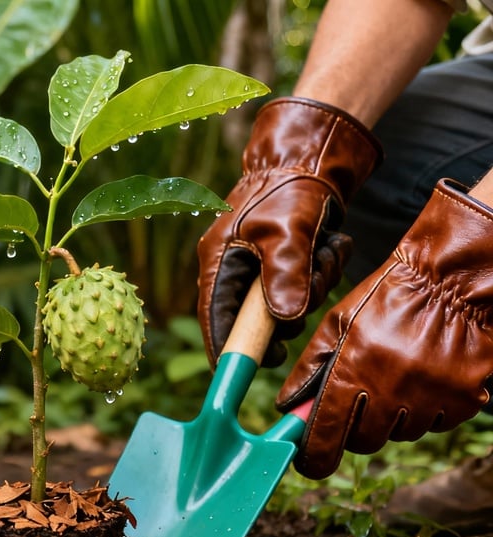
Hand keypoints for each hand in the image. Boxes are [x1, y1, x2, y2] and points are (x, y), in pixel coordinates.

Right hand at [197, 97, 381, 366]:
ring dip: (315, 283)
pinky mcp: (286, 262)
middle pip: (258, 318)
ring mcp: (261, 267)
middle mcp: (236, 269)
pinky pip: (306, 285)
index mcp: (219, 262)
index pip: (214, 319)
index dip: (226, 349)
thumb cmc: (289, 188)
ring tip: (326, 251)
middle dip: (291, 308)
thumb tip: (285, 320)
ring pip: (289, 303)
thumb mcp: (287, 232)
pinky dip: (323, 269)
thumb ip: (284, 276)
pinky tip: (331, 244)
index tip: (242, 373)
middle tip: (311, 290)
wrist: (311, 155)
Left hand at [277, 179, 492, 478]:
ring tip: (400, 377)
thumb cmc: (389, 298)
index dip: (315, 457)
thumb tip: (288, 407)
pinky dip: (429, 410)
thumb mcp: (338, 323)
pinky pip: (437, 424)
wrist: (454, 281)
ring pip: (401, 433)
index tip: (310, 463)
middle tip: (362, 401)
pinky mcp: (464, 400)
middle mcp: (392, 390)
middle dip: (356, 428)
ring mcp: (430, 398)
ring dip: (394, 417)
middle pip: (364, 441)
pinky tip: (427, 379)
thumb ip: (310, 368)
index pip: (326, 434)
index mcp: (353, 371)